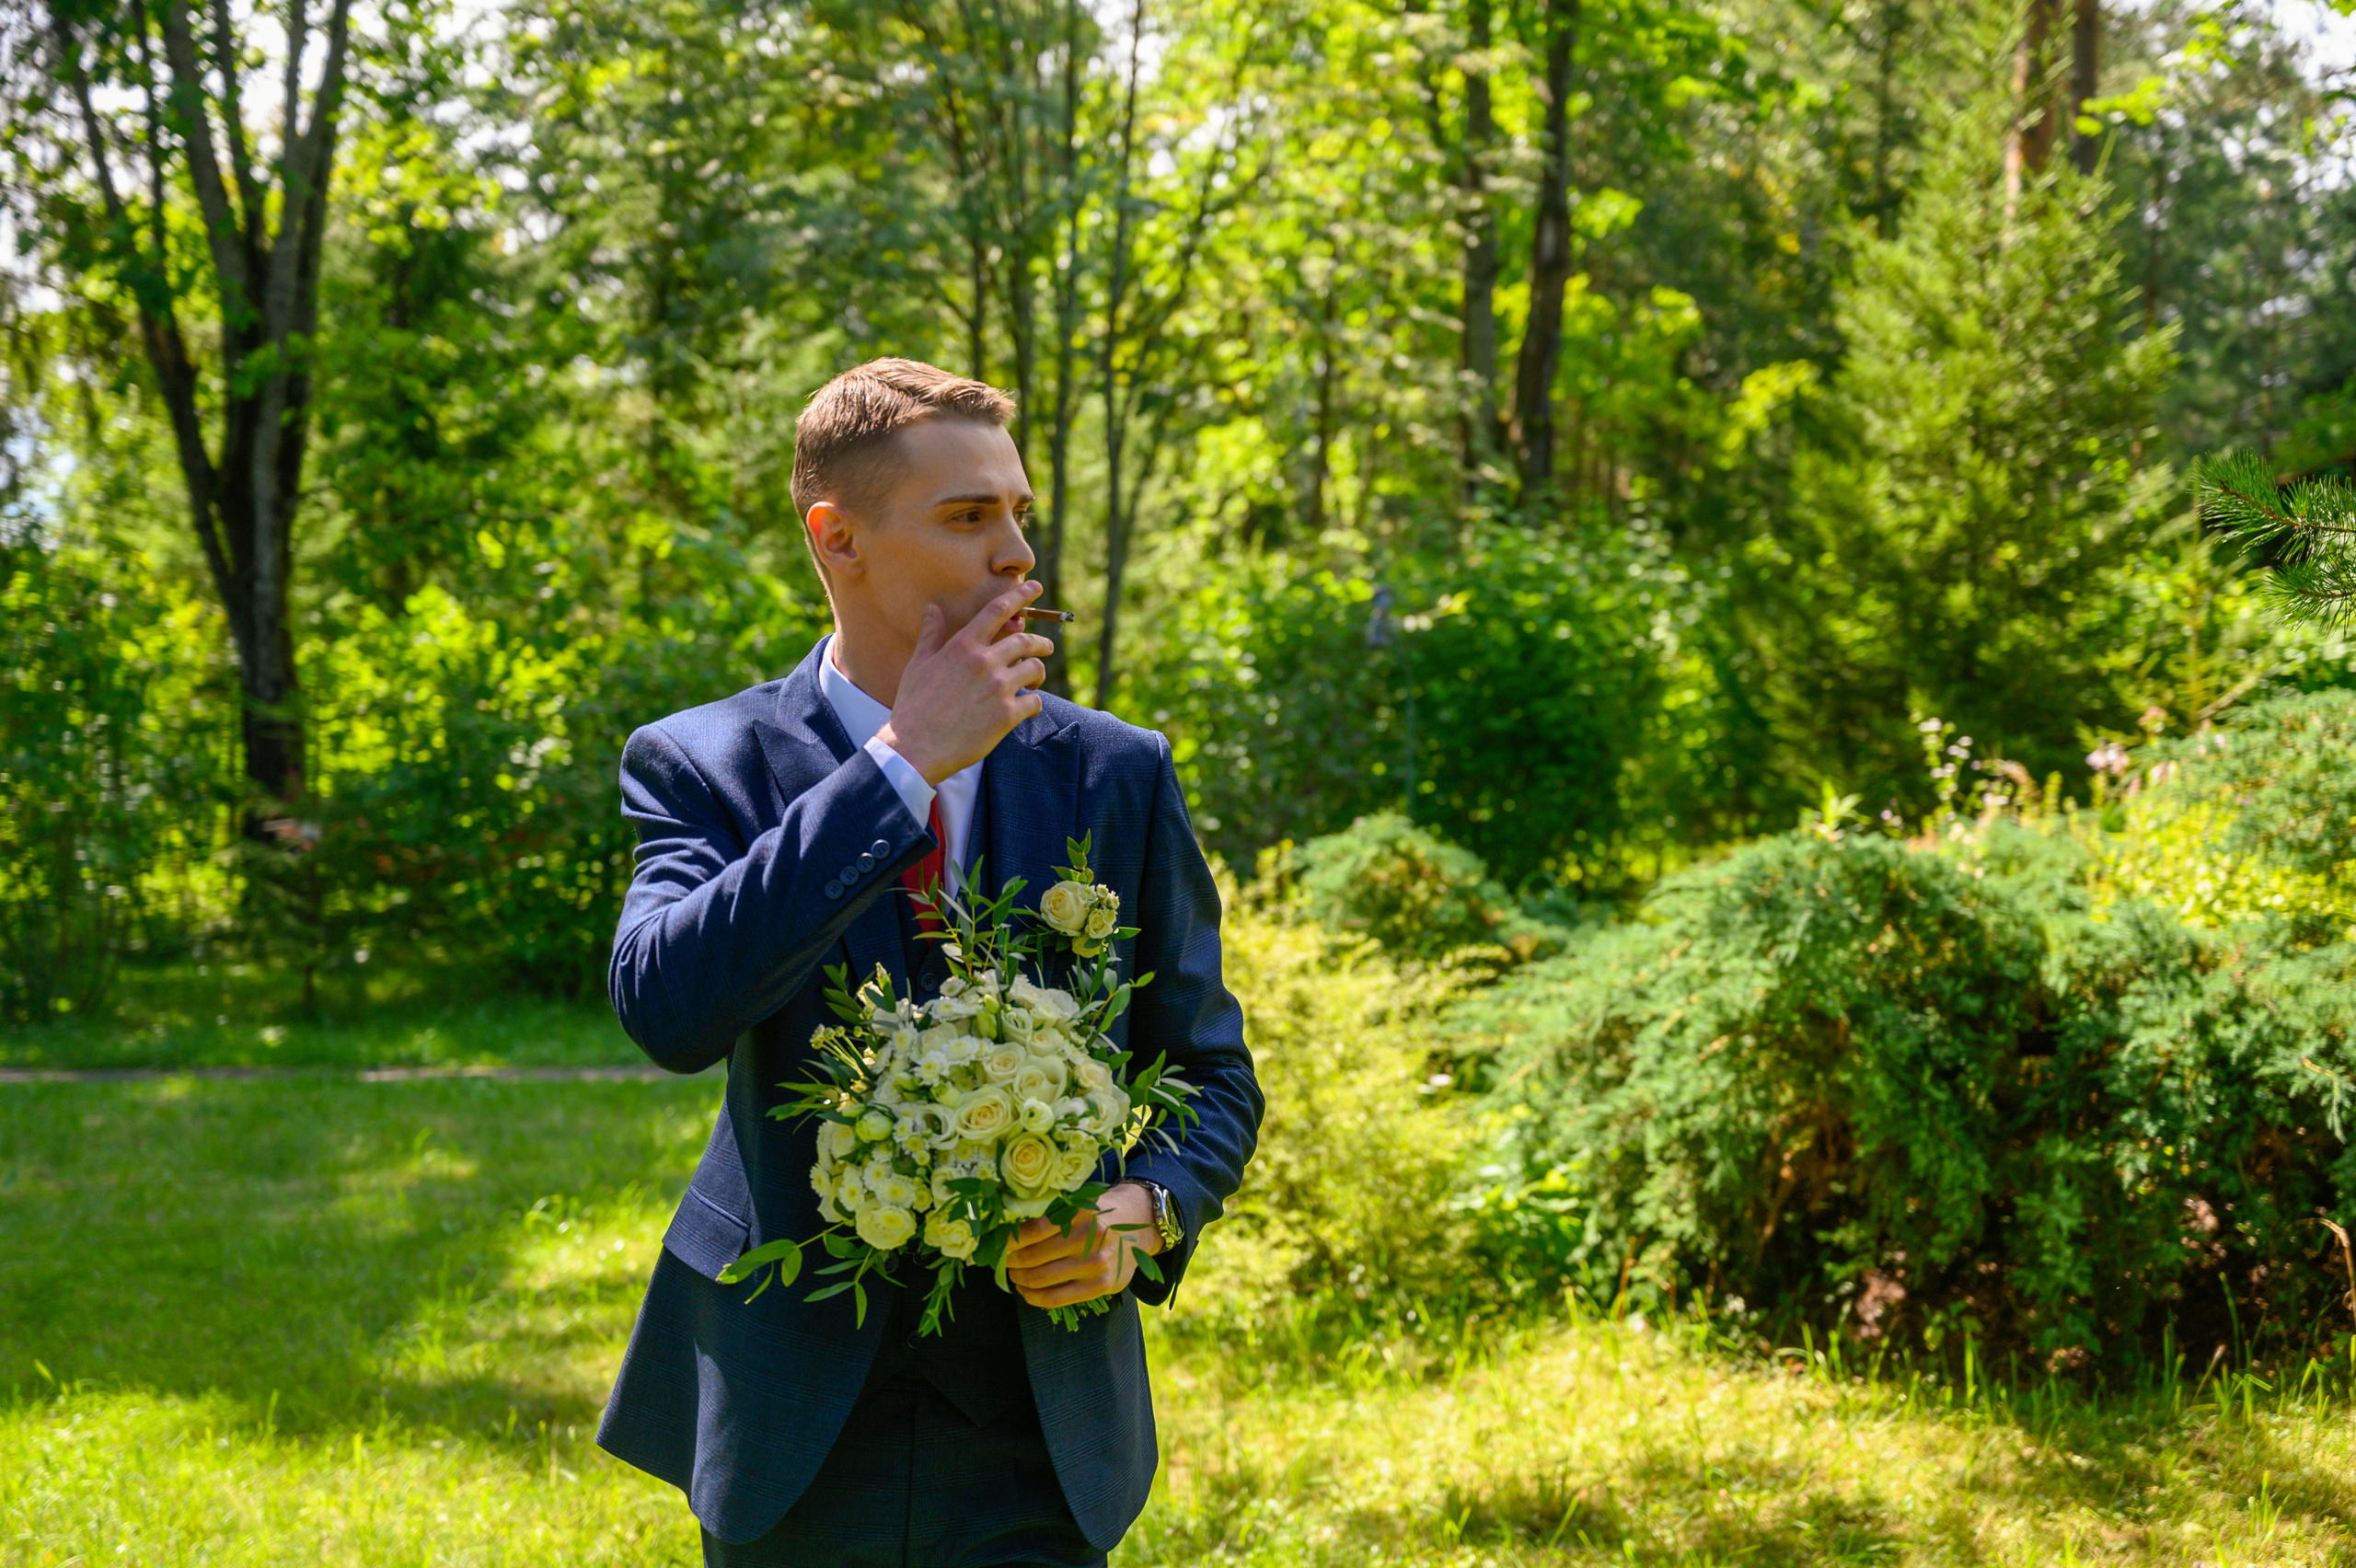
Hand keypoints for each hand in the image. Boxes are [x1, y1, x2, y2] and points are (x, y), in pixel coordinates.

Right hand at [875, 581, 1056, 784]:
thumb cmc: (913, 706)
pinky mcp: (1007, 715)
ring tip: (1033, 682)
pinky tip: (1026, 708)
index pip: (997, 610)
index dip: (1020, 595)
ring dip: (1038, 674)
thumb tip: (931, 608)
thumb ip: (931, 634)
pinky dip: (1034, 703)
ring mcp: (998, 688)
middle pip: (1025, 640)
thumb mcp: (918, 665)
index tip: (1035, 587)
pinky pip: (1035, 701)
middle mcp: (984, 662)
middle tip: (1046, 647)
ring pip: (1035, 668)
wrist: (915, 747)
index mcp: (963, 646)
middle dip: (1040, 642)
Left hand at [1002, 1181, 1161, 1310]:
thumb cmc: (1097, 1214)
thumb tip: (1006, 1231)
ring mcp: (1095, 1264)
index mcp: (1079, 1211)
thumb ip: (1049, 1214)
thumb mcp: (1077, 1203)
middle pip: (1031, 1257)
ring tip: (1014, 1274)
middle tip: (1004, 1259)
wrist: (1138, 1225)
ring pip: (1039, 1279)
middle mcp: (1089, 1237)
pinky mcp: (1099, 1286)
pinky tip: (1026, 1291)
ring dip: (1018, 1279)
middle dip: (1010, 1261)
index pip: (1031, 1230)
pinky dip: (1032, 1297)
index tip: (998, 1241)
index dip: (1008, 1239)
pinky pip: (1054, 1298)